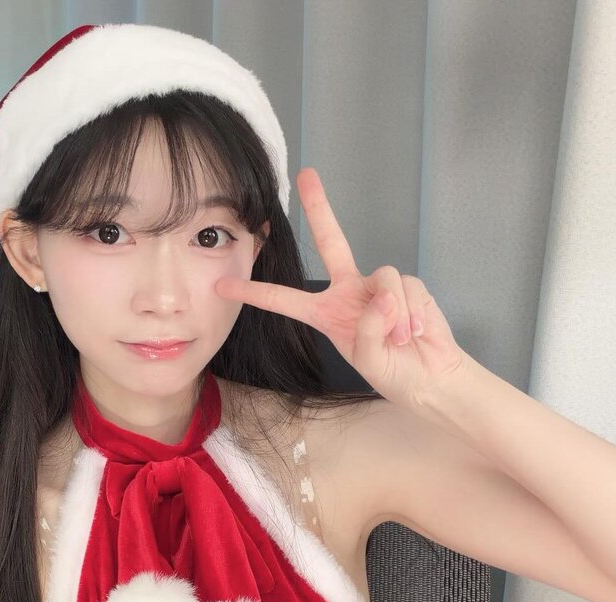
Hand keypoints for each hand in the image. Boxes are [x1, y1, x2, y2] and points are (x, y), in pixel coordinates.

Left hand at [215, 167, 465, 412]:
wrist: (429, 377)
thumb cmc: (393, 371)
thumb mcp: (368, 358)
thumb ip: (369, 327)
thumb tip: (384, 296)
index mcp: (325, 313)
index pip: (284, 300)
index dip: (255, 292)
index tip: (222, 284)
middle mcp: (348, 291)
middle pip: (331, 241)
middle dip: (320, 207)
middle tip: (307, 174)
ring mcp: (378, 286)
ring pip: (383, 279)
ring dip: (392, 315)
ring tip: (399, 340)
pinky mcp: (408, 285)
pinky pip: (406, 288)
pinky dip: (410, 313)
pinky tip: (414, 332)